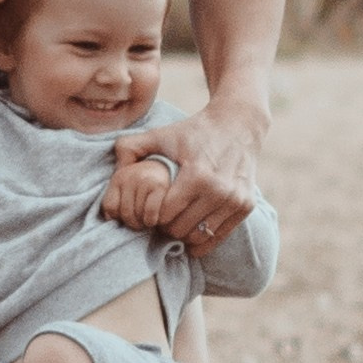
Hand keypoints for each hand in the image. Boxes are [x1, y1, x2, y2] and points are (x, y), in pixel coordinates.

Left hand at [101, 100, 264, 255]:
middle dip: (166, 226)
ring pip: (199, 236)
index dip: (152, 215)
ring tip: (176, 220)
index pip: (165, 215)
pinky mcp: (246, 206)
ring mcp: (236, 200)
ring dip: (184, 233)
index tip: (150, 208)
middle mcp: (219, 191)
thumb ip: (130, 148)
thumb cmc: (193, 131)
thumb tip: (116, 171)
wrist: (238, 124)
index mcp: (197, 175)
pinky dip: (203, 238)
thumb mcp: (160, 134)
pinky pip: (218, 237)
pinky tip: (192, 229)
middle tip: (161, 217)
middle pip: (181, 229)